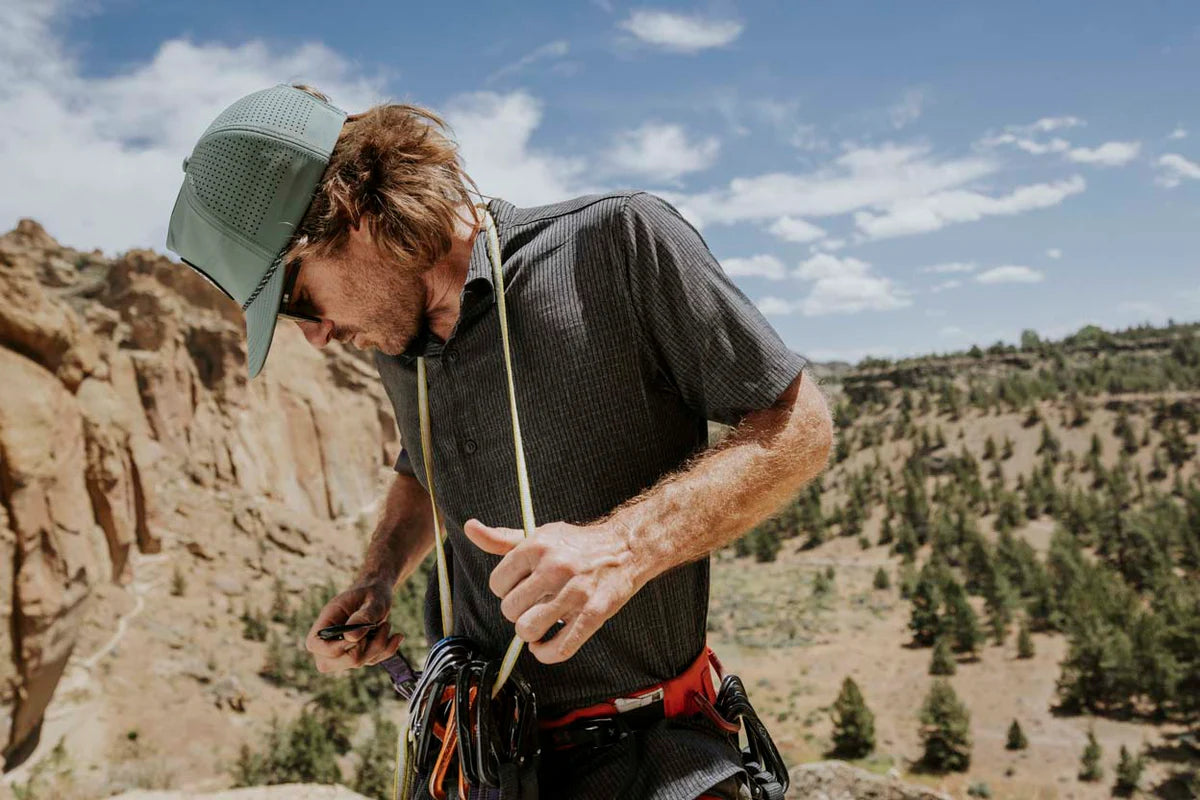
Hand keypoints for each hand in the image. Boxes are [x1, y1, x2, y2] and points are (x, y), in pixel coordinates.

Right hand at [305, 581, 403, 672]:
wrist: (379, 593)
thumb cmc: (372, 593)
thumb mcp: (372, 599)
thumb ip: (364, 616)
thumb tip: (352, 638)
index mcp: (326, 620)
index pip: (314, 644)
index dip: (331, 649)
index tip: (355, 638)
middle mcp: (330, 638)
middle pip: (328, 663)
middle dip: (359, 651)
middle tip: (374, 629)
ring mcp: (343, 649)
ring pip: (355, 663)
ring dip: (378, 646)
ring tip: (386, 625)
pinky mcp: (359, 654)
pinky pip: (371, 661)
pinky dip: (387, 650)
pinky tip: (396, 636)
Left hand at [463, 518, 644, 664]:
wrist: (625, 547)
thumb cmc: (576, 544)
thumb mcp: (538, 535)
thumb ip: (502, 539)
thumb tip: (470, 528)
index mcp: (537, 546)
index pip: (497, 584)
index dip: (505, 591)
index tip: (518, 589)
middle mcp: (555, 567)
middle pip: (510, 610)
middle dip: (517, 612)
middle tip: (532, 606)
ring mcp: (575, 592)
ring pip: (529, 630)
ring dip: (530, 633)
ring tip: (539, 624)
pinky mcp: (594, 613)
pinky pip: (559, 648)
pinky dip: (547, 653)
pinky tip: (546, 644)